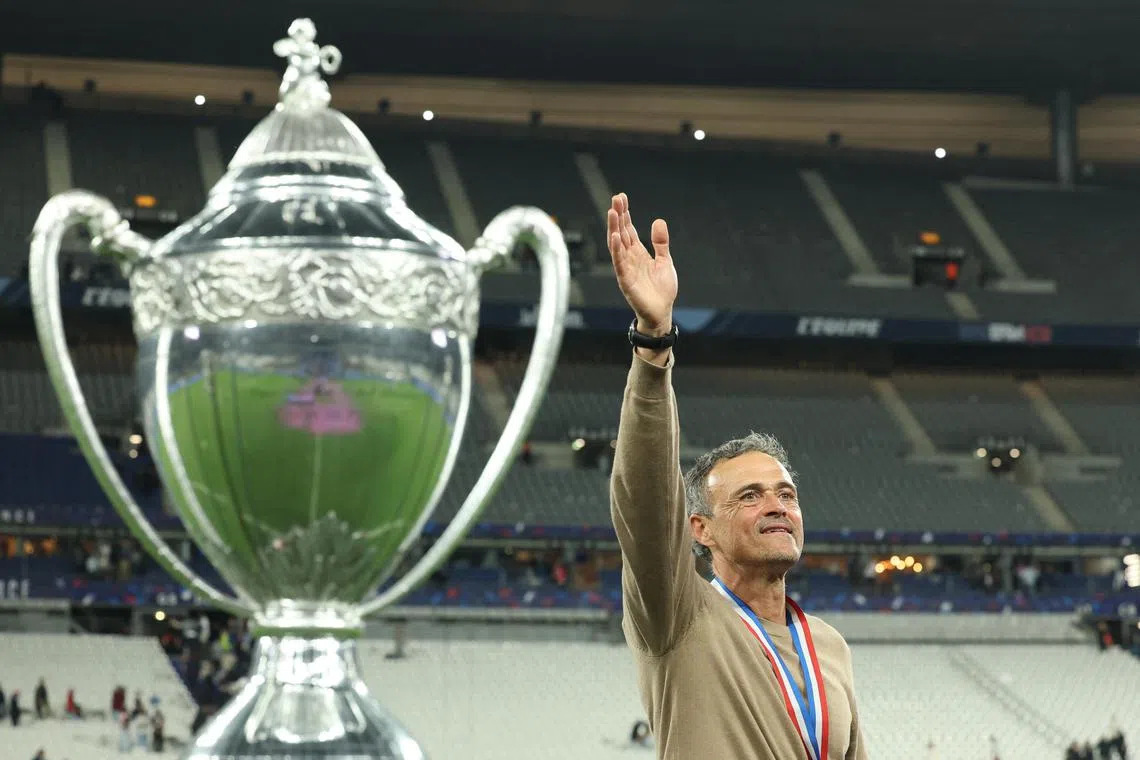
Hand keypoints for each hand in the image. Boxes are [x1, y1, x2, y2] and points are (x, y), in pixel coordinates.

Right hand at [607, 193, 677, 335]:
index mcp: (638, 253)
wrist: (661, 312)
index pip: (628, 229)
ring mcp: (626, 268)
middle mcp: (629, 258)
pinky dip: (616, 250)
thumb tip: (658, 221)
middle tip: (616, 198)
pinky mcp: (626, 280)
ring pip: (616, 245)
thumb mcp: (665, 261)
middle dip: (618, 216)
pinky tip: (615, 236)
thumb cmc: (661, 290)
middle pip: (620, 233)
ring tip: (612, 212)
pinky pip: (619, 263)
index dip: (625, 214)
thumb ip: (661, 243)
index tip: (621, 198)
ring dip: (613, 228)